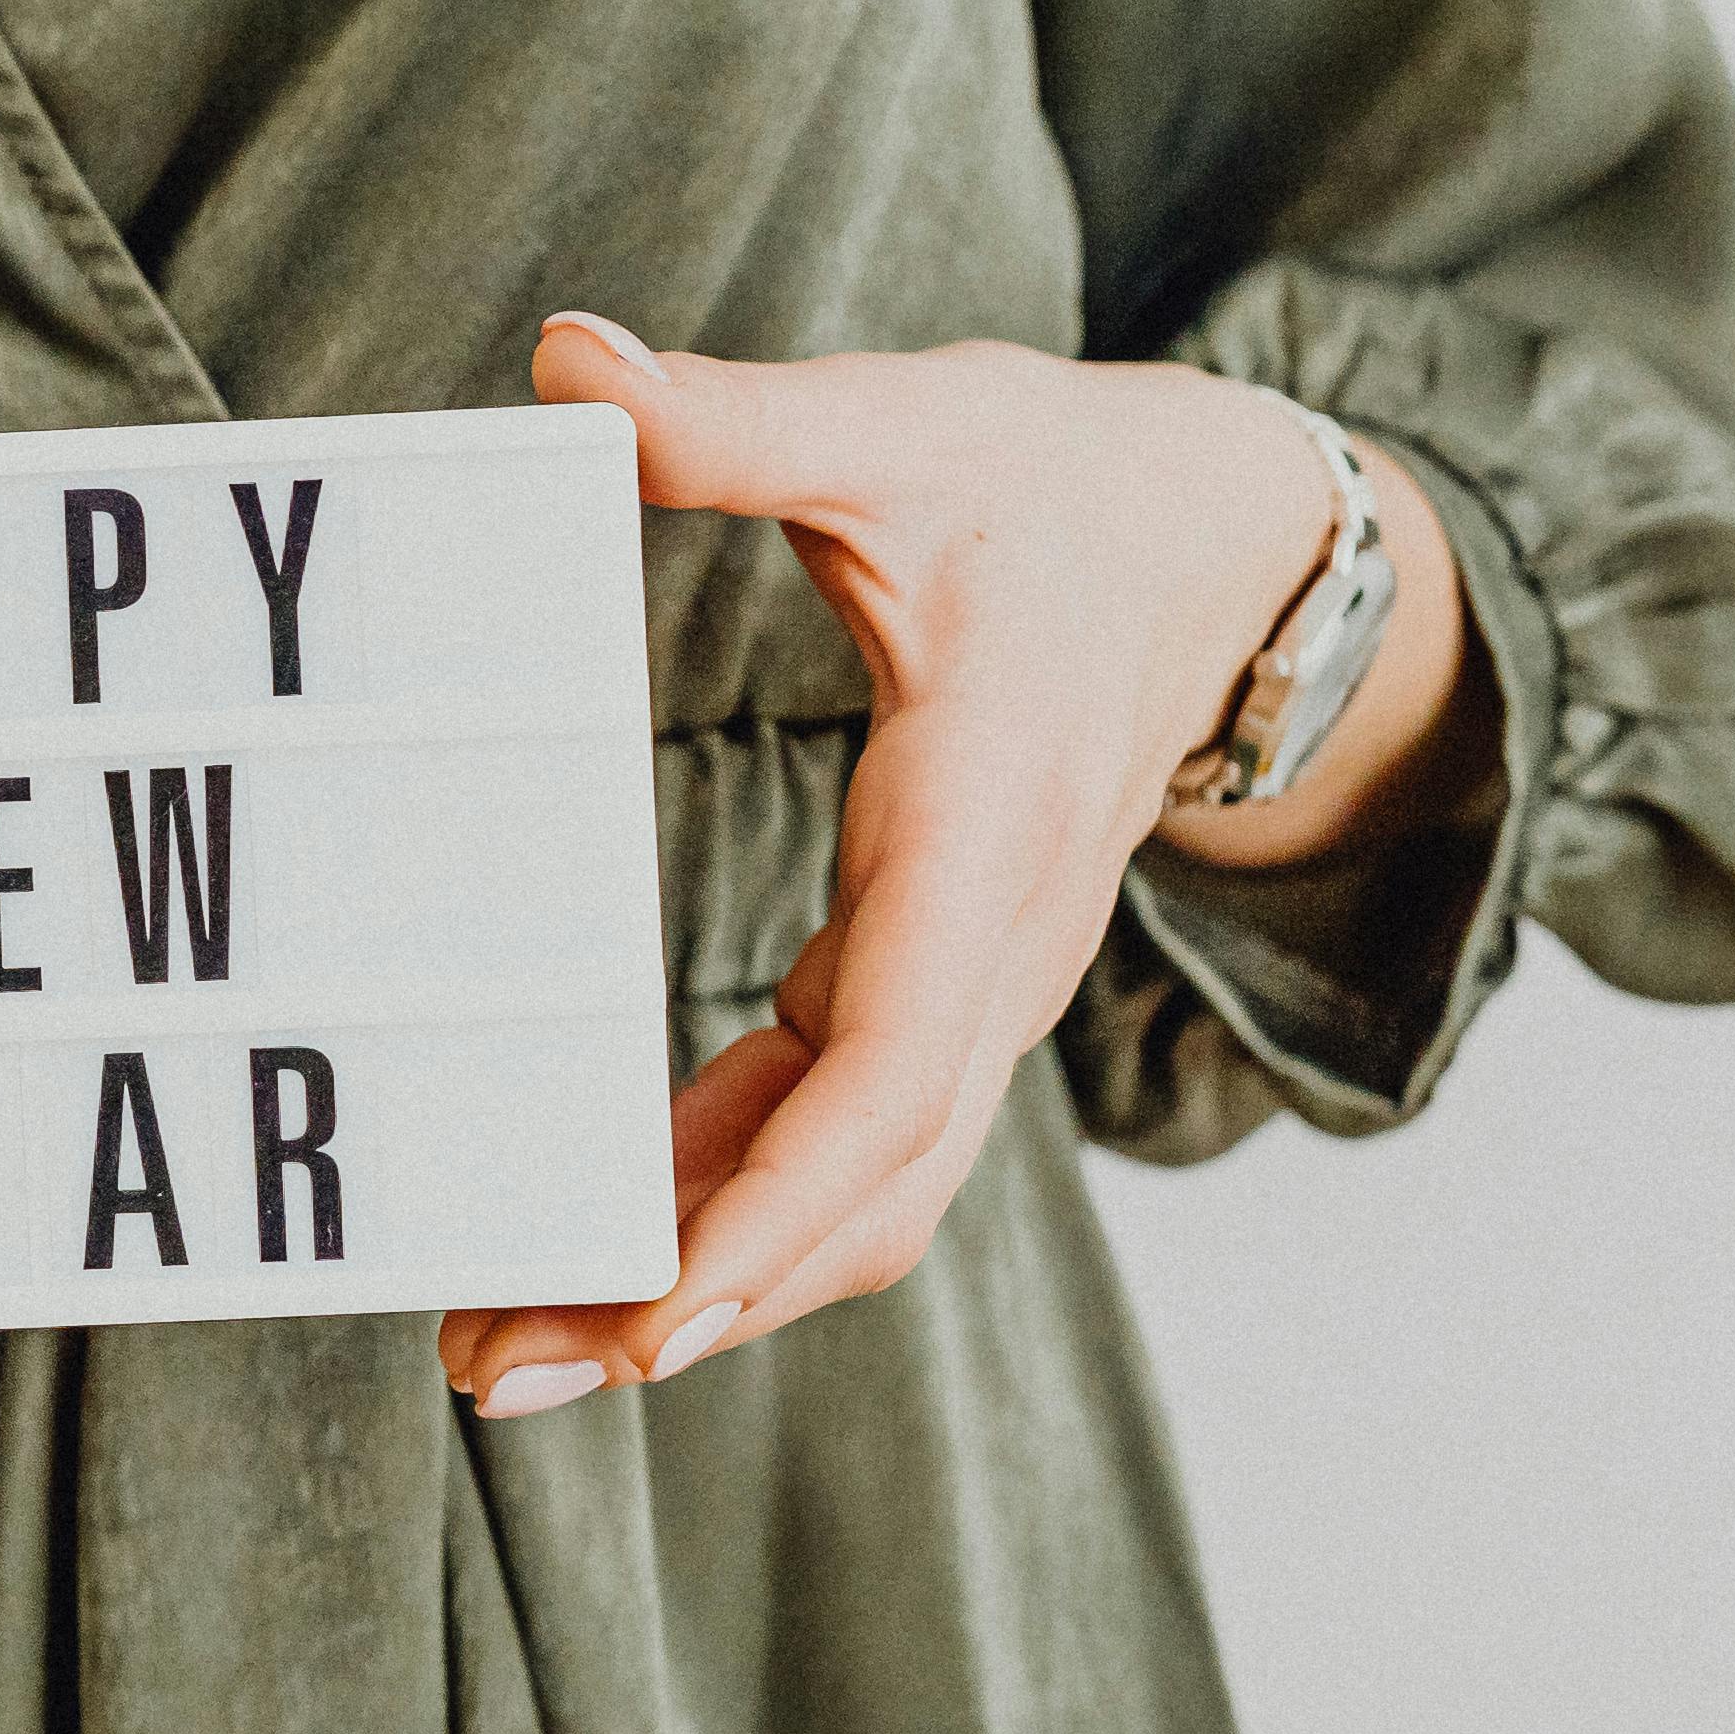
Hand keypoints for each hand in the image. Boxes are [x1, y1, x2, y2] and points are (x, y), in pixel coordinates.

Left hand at [432, 312, 1478, 1418]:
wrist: (1232, 537)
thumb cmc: (1056, 482)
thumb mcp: (907, 425)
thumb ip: (736, 418)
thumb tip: (570, 362)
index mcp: (990, 827)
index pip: (895, 1060)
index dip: (782, 1195)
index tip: (662, 1304)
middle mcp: (999, 941)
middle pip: (863, 1180)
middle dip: (694, 1294)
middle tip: (502, 1371)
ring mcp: (973, 979)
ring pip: (850, 1182)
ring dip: (692, 1277)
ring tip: (504, 1347)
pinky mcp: (931, 982)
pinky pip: (831, 1127)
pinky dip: (718, 1201)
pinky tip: (588, 1248)